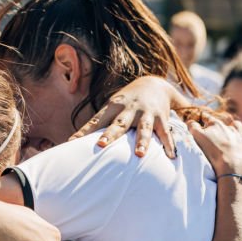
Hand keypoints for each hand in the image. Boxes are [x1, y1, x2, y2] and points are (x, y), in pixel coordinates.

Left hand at [69, 76, 187, 158]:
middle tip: (102, 145)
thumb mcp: (110, 107)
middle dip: (110, 134)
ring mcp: (146, 114)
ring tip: (140, 154)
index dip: (85, 131)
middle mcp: (129, 109)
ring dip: (141, 141)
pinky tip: (172, 156)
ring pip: (143, 129)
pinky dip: (169, 144)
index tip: (73, 141)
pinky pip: (165, 133)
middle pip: (118, 124)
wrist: (154, 84)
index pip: (96, 120)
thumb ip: (94, 125)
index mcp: (113, 107)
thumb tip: (70, 141)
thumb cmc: (126, 101)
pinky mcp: (161, 118)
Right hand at [188, 117, 241, 176]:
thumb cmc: (214, 152)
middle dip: (215, 127)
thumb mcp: (198, 138)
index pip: (206, 117)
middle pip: (220, 123)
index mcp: (216, 124)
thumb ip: (193, 127)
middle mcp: (229, 127)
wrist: (232, 167)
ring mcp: (239, 136)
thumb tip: (191, 122)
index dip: (200, 120)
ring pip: (236, 126)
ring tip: (228, 135)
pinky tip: (239, 144)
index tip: (197, 124)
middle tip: (211, 136)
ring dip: (232, 128)